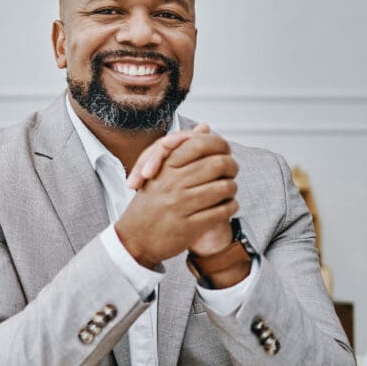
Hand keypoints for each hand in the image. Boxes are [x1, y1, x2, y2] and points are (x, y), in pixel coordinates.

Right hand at [114, 124, 239, 266]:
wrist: (134, 239)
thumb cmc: (149, 204)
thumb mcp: (160, 172)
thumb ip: (182, 148)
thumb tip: (205, 127)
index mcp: (165, 167)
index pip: (200, 144)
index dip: (219, 145)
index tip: (224, 151)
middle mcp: (173, 184)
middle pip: (218, 164)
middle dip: (231, 166)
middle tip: (232, 171)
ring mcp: (181, 205)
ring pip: (224, 188)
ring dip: (232, 188)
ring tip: (228, 190)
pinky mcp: (189, 226)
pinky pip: (222, 211)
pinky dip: (230, 207)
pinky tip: (226, 206)